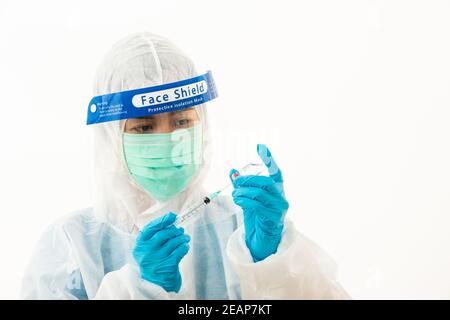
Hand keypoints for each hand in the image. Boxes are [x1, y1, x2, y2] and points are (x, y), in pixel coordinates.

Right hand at [133, 212, 189, 292]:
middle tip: (181, 230)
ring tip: (185, 238)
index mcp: (140, 246)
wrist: (156, 284)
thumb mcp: (149, 249)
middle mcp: (146, 252)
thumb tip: (172, 220)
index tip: (172, 216)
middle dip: (175, 230)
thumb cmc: (154, 262)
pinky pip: (180, 250)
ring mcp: (157, 259)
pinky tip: (185, 247)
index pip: (150, 228)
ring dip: (182, 238)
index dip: (162, 220)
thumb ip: (157, 235)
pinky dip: (185, 246)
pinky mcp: (168, 266)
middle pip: (164, 233)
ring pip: (174, 241)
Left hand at [229, 144, 288, 261]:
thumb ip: (242, 186)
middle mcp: (281, 197)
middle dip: (249, 179)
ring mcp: (279, 208)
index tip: (260, 146)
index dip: (269, 158)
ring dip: (244, 191)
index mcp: (277, 190)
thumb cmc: (257, 217)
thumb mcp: (247, 199)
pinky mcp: (274, 218)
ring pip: (260, 193)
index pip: (276, 171)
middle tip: (236, 181)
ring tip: (235, 194)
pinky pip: (258, 205)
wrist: (262, 239)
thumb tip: (232, 171)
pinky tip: (239, 200)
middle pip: (266, 182)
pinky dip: (245, 201)